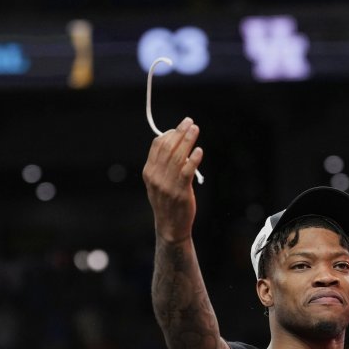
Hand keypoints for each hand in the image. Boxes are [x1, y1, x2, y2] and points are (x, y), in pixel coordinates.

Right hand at [142, 117, 203, 242]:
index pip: (157, 146)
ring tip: (195, 130)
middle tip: (190, 121)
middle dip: (179, 132)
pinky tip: (199, 151)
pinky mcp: (180, 192)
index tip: (180, 127)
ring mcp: (167, 185)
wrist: (170, 227)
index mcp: (149, 172)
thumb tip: (175, 143)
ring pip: (178, 157)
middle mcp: (156, 177)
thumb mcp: (158, 182)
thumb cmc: (167, 202)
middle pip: (168, 148)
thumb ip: (163, 165)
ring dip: (188, 141)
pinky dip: (193, 160)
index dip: (169, 134)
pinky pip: (186, 172)